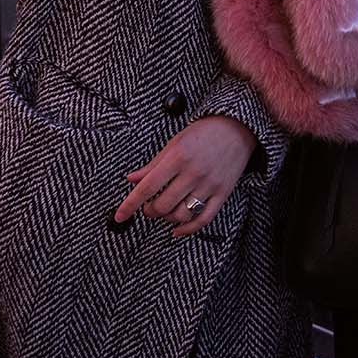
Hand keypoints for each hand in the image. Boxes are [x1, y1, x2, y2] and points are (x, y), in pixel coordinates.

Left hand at [114, 115, 257, 237]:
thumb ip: (153, 164)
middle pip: (163, 205)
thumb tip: (131, 179)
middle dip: (150, 211)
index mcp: (178, 158)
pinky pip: (204, 219)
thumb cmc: (204, 133)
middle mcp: (193, 173)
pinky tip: (177, 229)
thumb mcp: (174, 143)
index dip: (130, 204)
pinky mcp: (223, 193)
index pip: (148, 187)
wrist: (237, 127)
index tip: (120, 216)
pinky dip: (187, 229)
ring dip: (167, 218)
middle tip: (149, 207)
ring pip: (181, 215)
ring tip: (165, 211)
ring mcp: (209, 184)